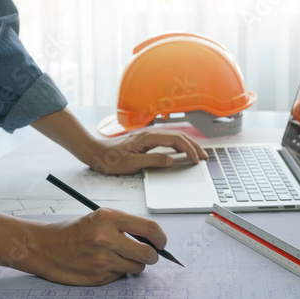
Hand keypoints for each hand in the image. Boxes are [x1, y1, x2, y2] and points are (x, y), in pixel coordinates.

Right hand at [29, 208, 166, 285]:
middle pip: (148, 253)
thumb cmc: (73, 230)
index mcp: (109, 218)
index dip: (161, 237)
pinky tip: (104, 263)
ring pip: (137, 267)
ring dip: (134, 263)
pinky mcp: (98, 276)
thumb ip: (125, 225)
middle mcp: (107, 238)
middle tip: (149, 253)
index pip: (149, 228)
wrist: (45, 247)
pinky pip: (121, 275)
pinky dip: (118, 271)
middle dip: (153, 255)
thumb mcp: (99, 217)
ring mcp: (102, 260)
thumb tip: (152, 239)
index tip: (161, 242)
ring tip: (119, 256)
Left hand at [92, 130, 208, 173]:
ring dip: (187, 145)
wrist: (95, 152)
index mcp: (148, 138)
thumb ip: (153, 161)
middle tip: (204, 157)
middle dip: (193, 146)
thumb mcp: (131, 164)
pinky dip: (178, 145)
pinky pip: (166, 141)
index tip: (196, 160)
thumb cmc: (109, 159)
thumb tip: (171, 161)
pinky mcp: (145, 141)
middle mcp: (149, 134)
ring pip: (173, 137)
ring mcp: (148, 137)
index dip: (188, 150)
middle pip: (178, 136)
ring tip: (197, 154)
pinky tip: (181, 151)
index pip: (175, 141)